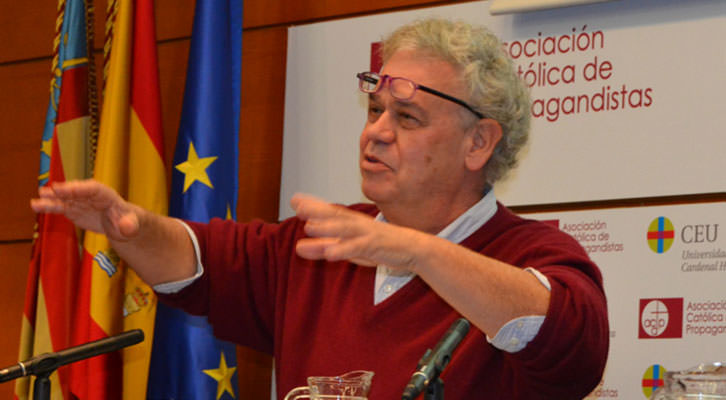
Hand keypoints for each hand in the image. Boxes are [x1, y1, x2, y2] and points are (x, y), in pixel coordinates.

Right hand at [30, 179, 139, 241]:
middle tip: (50, 191)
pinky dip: (49, 206)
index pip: (93, 189)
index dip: (80, 188)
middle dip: (64, 191)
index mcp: (107, 196)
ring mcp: (81, 202)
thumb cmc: (129, 222)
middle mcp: (91, 196)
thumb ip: (129, 225)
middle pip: (77, 191)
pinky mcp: (74, 210)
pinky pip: (60, 207)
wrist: (122, 225)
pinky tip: (36, 206)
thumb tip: (127, 228)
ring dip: (52, 199)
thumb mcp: (133, 225)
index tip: (67, 189)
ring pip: (65, 199)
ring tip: (37, 200)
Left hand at [290, 193, 423, 270]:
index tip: (294, 199)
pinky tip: (330, 253)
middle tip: (298, 206)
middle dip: (317, 210)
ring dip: (327, 227)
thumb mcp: (348, 248)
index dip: (312, 205)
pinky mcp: (375, 246)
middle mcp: (357, 224)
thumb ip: (323, 247)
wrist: (412, 248)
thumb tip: (298, 247)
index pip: (330, 210)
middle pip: (335, 215)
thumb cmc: (378, 246)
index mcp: (351, 221)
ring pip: (345, 229)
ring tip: (310, 227)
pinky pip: (358, 247)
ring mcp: (366, 233)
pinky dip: (344, 249)